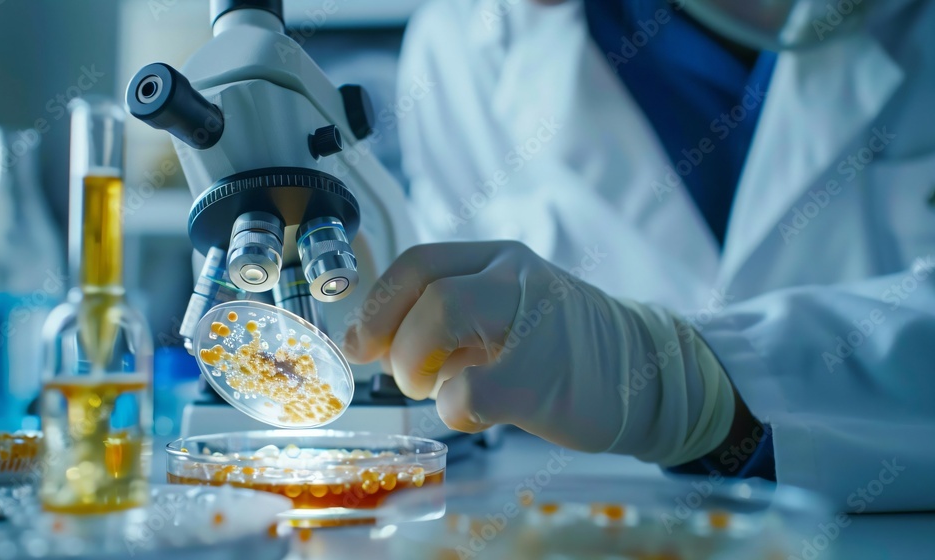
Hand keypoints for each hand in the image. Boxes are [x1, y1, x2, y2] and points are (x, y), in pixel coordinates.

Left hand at [342, 241, 734, 465]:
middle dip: (393, 340)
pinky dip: (452, 408)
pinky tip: (472, 412)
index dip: (376, 304)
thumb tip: (373, 342)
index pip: (418, 263)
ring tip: (434, 390)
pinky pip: (471, 390)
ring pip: (442, 316)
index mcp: (498, 260)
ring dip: (416, 366)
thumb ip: (448, 317)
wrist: (646, 372)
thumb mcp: (507, 310)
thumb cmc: (559, 347)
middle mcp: (515, 278)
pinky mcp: (545, 380)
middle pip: (426, 289)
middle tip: (401, 375)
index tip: (358, 344)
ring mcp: (534, 324)